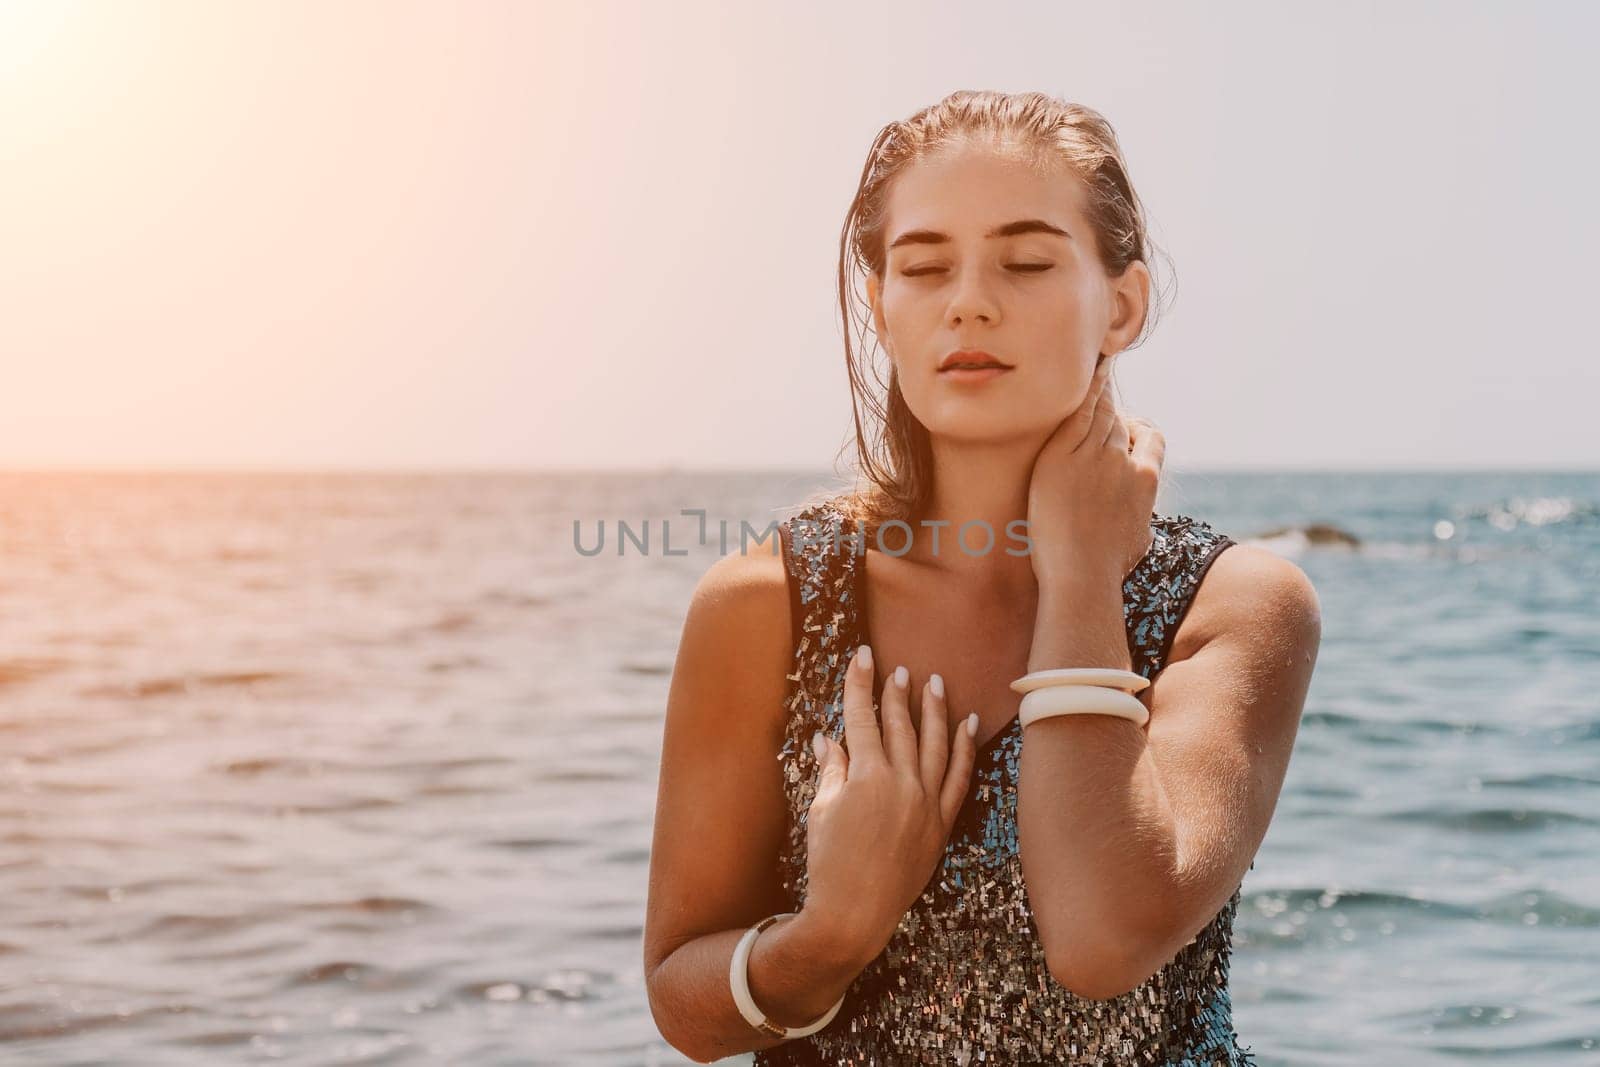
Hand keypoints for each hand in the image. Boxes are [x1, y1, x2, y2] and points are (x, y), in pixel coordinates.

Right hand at [801, 646, 977, 959]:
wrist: (854, 914)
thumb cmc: (829, 863)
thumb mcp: (821, 811)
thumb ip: (832, 770)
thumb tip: (829, 738)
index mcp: (867, 777)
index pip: (862, 718)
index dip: (860, 685)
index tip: (863, 656)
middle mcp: (901, 783)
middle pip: (900, 726)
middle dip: (897, 693)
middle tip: (898, 668)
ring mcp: (926, 803)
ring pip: (935, 744)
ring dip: (934, 711)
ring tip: (934, 683)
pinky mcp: (941, 824)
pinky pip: (960, 778)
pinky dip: (965, 749)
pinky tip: (968, 725)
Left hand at [1025, 355, 1164, 585]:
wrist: (1082, 575)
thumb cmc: (1106, 569)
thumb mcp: (1138, 540)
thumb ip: (1140, 518)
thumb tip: (1143, 525)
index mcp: (1147, 479)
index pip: (1148, 437)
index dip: (1135, 425)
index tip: (1124, 420)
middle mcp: (1126, 461)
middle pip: (1119, 422)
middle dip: (1108, 407)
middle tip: (1097, 386)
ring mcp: (1095, 456)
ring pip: (1099, 413)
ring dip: (1095, 390)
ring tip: (1091, 370)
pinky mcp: (1063, 457)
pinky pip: (1075, 414)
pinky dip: (1083, 392)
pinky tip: (1080, 376)